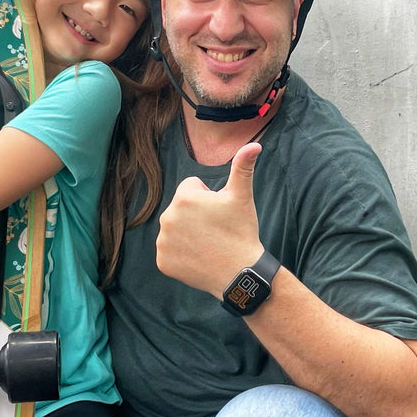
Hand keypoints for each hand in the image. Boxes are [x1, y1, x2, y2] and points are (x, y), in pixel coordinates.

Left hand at [155, 143, 266, 298]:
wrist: (239, 272)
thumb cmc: (241, 231)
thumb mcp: (242, 196)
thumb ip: (243, 167)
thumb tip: (254, 144)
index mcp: (184, 198)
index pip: (191, 187)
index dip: (208, 198)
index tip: (219, 213)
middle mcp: (167, 218)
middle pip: (181, 208)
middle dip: (195, 215)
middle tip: (215, 230)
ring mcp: (163, 241)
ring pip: (175, 229)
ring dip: (187, 233)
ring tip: (208, 243)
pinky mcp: (162, 261)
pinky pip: (170, 251)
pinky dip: (181, 254)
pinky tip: (198, 257)